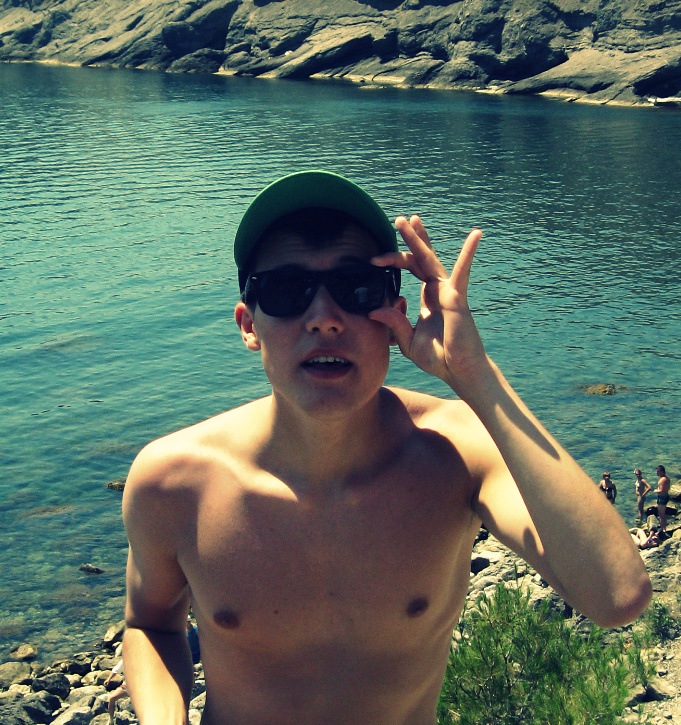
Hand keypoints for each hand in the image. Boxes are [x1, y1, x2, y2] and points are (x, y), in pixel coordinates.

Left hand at [369, 215, 487, 394]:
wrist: (459, 371)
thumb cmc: (439, 359)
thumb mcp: (408, 341)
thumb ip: (394, 324)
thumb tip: (373, 311)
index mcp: (428, 299)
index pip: (411, 270)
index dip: (394, 261)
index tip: (373, 260)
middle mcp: (438, 291)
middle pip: (421, 258)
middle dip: (410, 239)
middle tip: (397, 220)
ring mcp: (449, 292)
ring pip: (431, 260)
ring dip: (419, 240)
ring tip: (410, 219)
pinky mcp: (457, 299)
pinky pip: (462, 273)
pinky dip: (468, 253)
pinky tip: (475, 235)